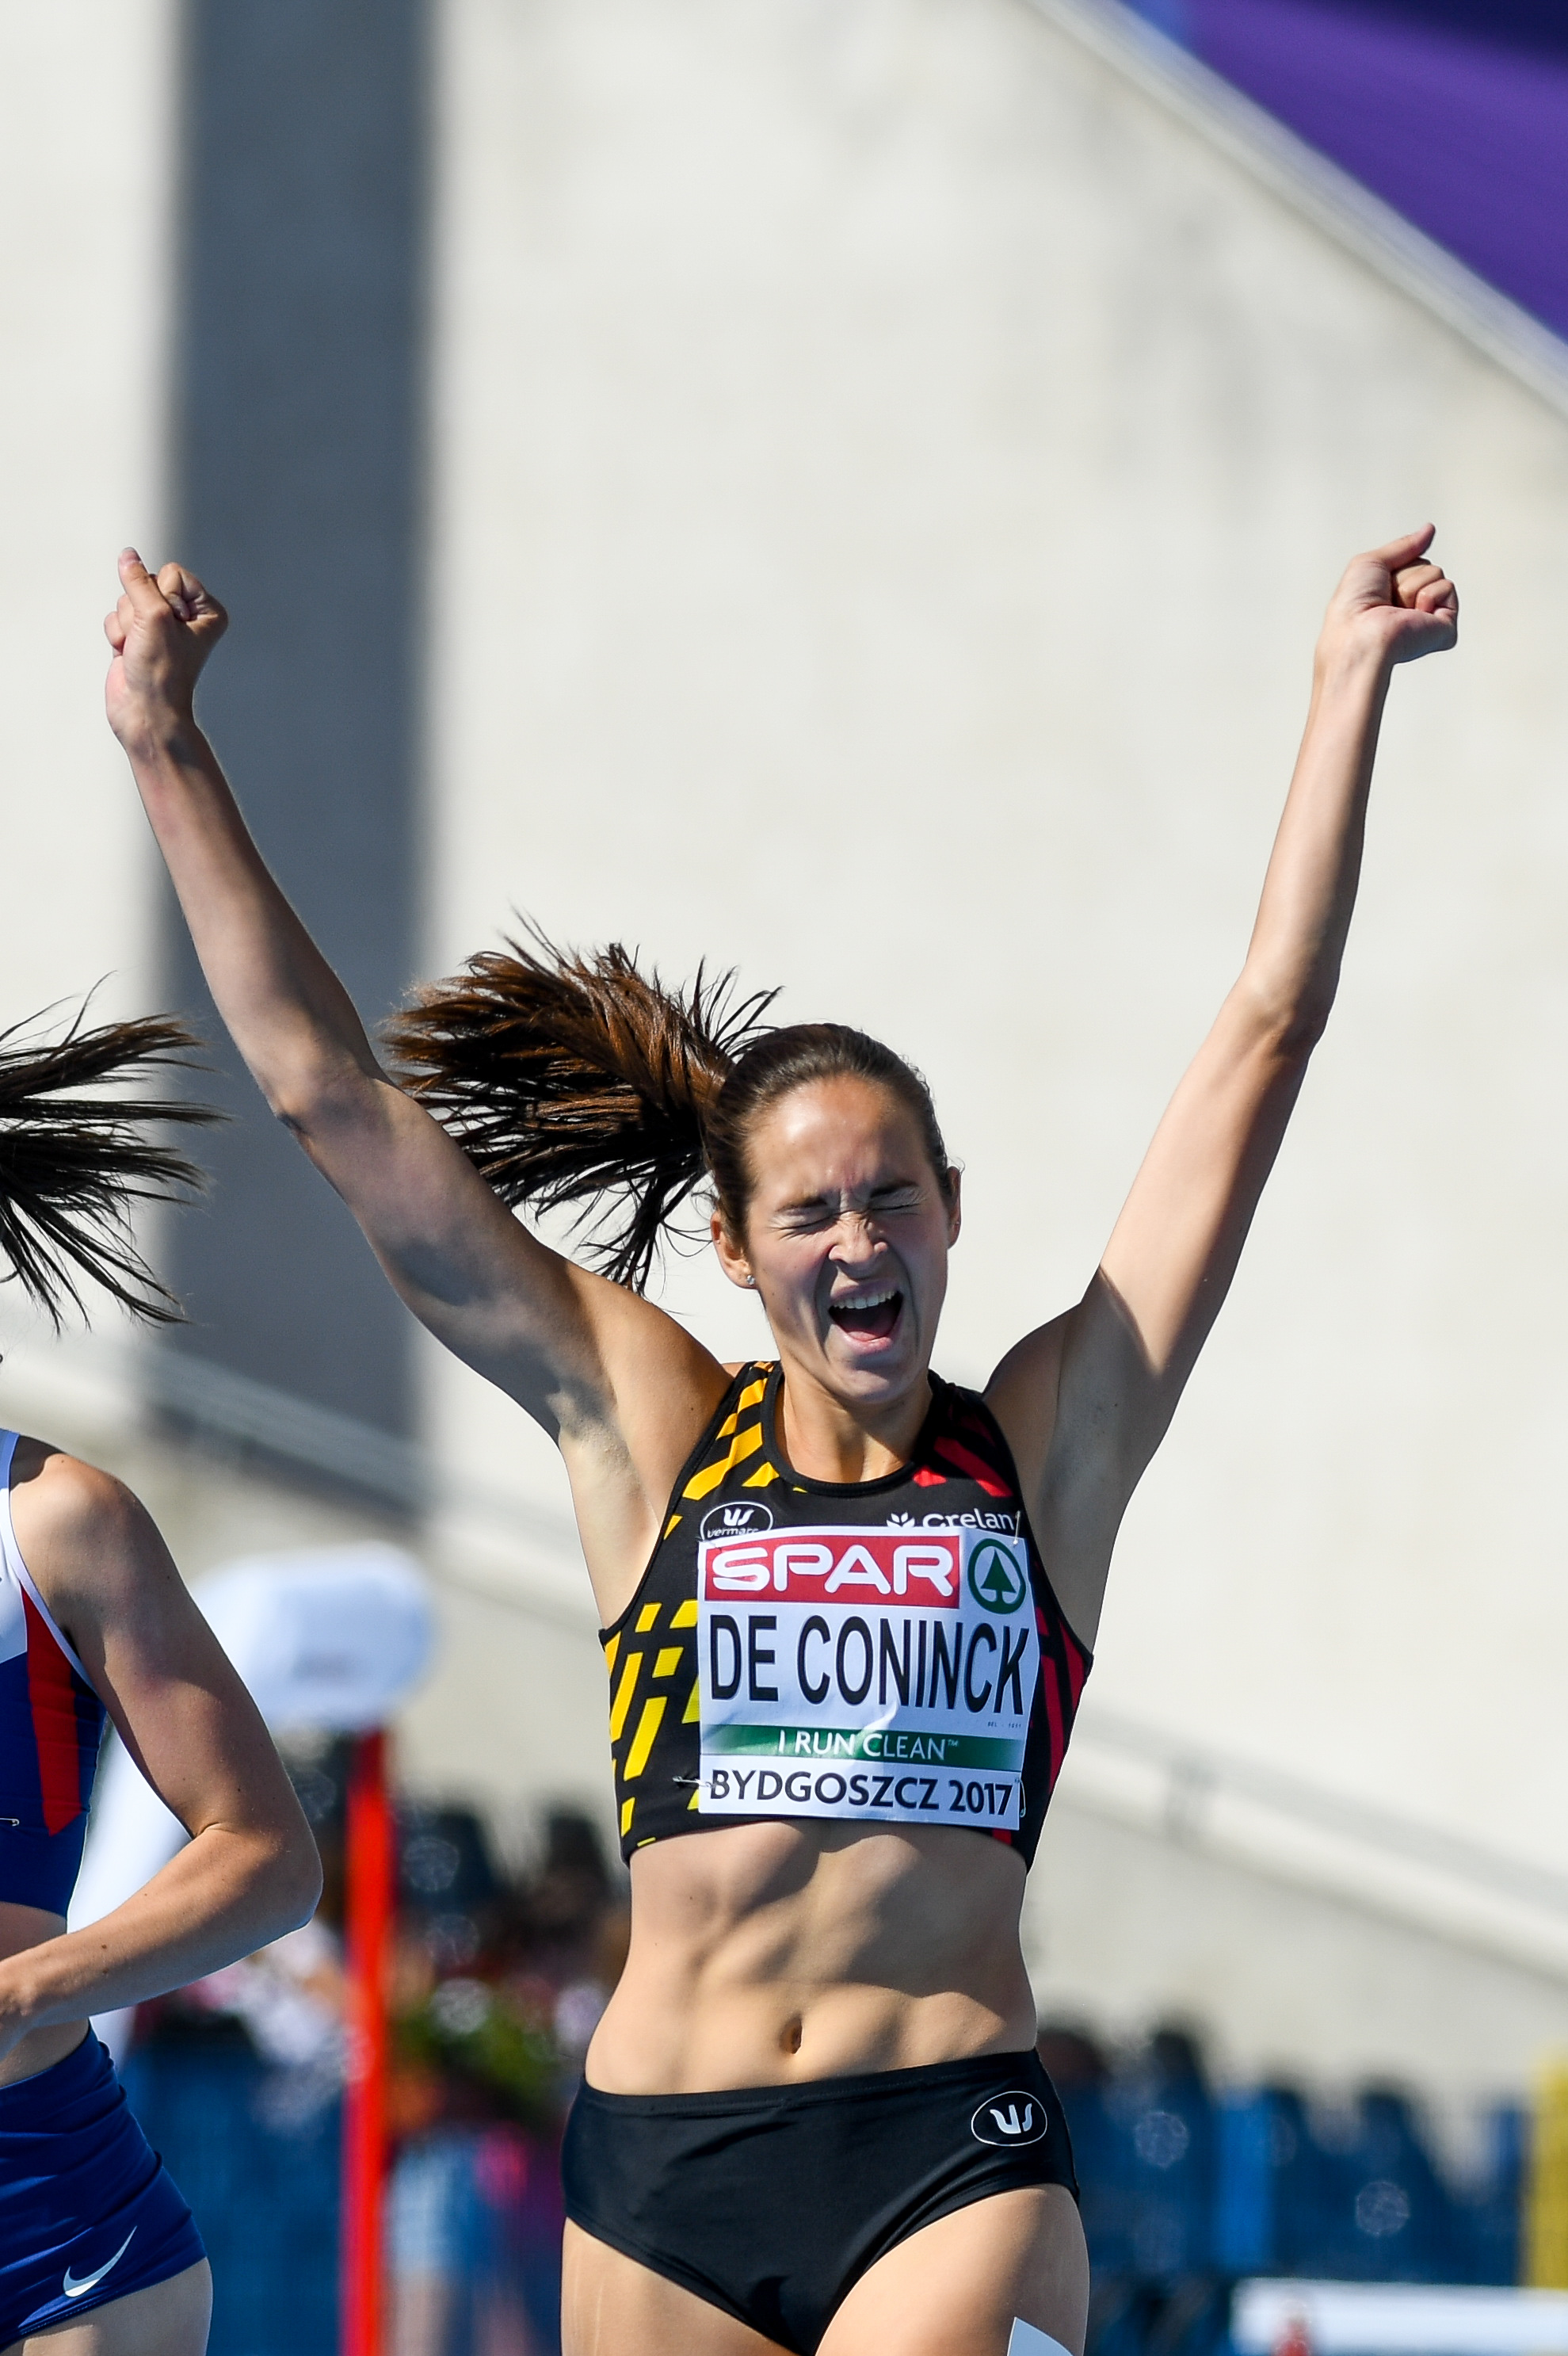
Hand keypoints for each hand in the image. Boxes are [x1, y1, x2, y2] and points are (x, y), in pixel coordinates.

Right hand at [104, 550, 227, 753]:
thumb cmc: (161, 670)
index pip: (173, 573)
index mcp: (206, 611)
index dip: (163, 597)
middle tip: (151, 641)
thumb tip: (127, 555)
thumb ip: (137, 580)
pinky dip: (117, 634)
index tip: (169, 628)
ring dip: (127, 624)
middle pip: (148, 583)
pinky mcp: (137, 636)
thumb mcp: (153, 617)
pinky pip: (117, 616)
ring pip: (128, 599)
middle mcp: (185, 616)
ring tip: (139, 649)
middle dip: (141, 610)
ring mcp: (159, 627)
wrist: (145, 712)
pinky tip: (128, 654)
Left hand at [1317, 525, 1458, 675]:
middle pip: (1424, 564)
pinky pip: (1447, 587)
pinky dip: (1427, 595)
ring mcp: (1429, 617)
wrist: (1360, 634)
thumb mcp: (1371, 562)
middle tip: (1386, 599)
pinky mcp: (1445, 627)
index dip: (1393, 567)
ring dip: (1411, 585)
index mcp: (1393, 597)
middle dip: (1403, 575)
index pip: (1410, 561)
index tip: (1376, 588)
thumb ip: (1404, 546)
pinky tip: (1412, 615)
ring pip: (1435, 572)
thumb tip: (1428, 530)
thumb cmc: (1353, 607)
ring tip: (1397, 608)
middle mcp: (1412, 608)